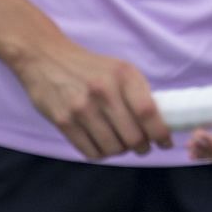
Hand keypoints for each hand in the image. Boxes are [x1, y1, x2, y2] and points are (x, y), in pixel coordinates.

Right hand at [9, 39, 169, 160]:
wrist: (46, 58)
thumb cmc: (90, 67)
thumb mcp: (119, 69)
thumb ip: (138, 93)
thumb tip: (159, 125)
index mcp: (123, 75)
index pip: (148, 112)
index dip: (160, 133)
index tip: (165, 142)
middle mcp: (103, 91)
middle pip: (132, 136)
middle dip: (141, 146)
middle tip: (141, 145)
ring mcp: (81, 108)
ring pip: (113, 148)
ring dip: (121, 151)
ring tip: (120, 143)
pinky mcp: (63, 122)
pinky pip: (91, 152)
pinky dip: (101, 153)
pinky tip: (102, 144)